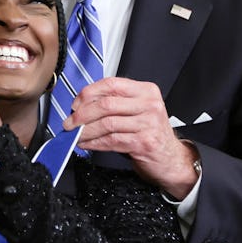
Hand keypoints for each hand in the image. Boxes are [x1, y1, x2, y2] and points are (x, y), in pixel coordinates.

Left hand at [63, 77, 199, 198]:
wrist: (172, 158)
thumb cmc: (149, 133)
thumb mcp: (136, 111)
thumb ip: (115, 103)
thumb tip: (80, 106)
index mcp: (146, 90)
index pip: (111, 84)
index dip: (88, 93)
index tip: (75, 105)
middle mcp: (149, 104)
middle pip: (106, 104)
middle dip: (82, 114)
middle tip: (70, 123)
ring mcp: (148, 124)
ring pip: (106, 124)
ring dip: (85, 131)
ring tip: (75, 135)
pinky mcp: (144, 143)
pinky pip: (111, 141)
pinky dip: (93, 143)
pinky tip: (86, 144)